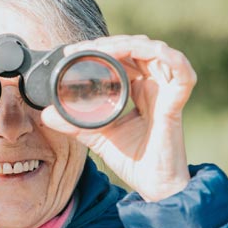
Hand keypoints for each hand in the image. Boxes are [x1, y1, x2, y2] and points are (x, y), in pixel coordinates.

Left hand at [41, 35, 196, 201]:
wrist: (153, 185)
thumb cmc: (133, 160)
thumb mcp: (97, 135)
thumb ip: (75, 123)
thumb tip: (47, 114)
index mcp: (140, 90)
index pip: (124, 57)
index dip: (102, 48)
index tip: (73, 51)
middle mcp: (155, 86)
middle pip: (138, 48)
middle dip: (111, 42)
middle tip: (82, 48)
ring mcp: (168, 91)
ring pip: (156, 51)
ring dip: (130, 44)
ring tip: (104, 48)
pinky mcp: (177, 102)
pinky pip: (181, 71)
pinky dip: (165, 56)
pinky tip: (142, 53)